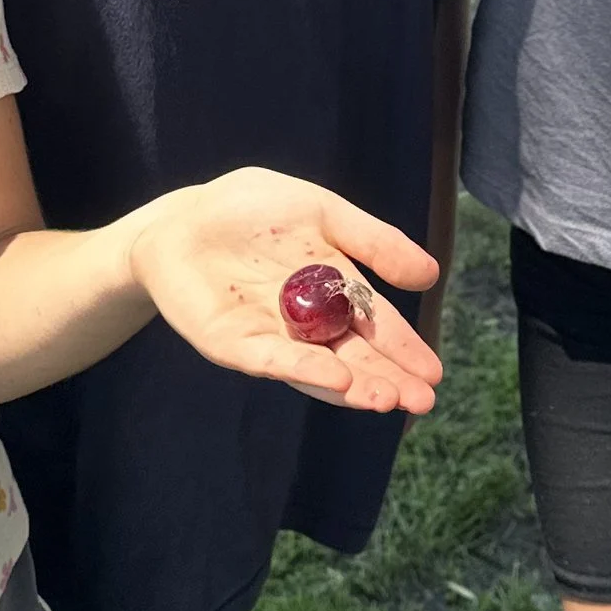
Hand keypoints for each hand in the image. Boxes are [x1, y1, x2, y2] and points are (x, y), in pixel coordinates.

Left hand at [127, 173, 442, 414]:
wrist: (178, 218)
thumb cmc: (250, 209)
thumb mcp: (322, 212)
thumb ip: (373, 241)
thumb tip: (431, 275)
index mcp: (332, 290)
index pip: (375, 324)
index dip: (403, 349)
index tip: (432, 373)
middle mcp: (306, 323)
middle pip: (353, 356)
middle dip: (387, 379)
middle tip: (421, 401)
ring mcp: (270, 337)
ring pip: (318, 367)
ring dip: (354, 386)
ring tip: (386, 399)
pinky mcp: (232, 343)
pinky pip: (272, 359)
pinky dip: (305, 369)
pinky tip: (337, 378)